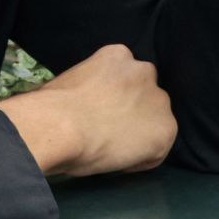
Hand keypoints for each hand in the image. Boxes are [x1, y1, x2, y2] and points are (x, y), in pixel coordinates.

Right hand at [0, 44, 176, 176]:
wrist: (61, 125)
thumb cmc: (52, 104)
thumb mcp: (70, 80)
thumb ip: (87, 86)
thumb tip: (79, 103)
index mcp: (118, 55)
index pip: (126, 78)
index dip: (114, 98)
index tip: (99, 114)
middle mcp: (144, 72)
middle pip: (145, 96)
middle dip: (132, 112)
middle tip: (108, 131)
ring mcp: (158, 100)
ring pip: (154, 122)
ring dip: (139, 134)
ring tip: (113, 150)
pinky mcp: (166, 129)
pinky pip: (156, 151)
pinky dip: (140, 160)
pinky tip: (117, 162)